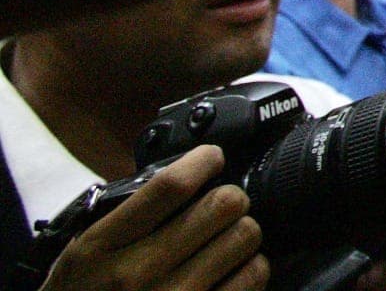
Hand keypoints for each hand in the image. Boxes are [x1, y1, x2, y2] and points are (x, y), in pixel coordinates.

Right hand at [40, 144, 266, 290]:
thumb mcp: (83, 255)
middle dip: (229, 198)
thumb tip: (183, 176)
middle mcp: (136, 275)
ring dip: (242, 233)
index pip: (169, 186)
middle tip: (222, 206)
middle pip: (222, 205)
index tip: (212, 157)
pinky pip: (253, 277)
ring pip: (245, 237)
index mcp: (102, 248)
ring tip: (226, 241)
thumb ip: (125, 217)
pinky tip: (233, 270)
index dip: (203, 160)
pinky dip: (250, 268)